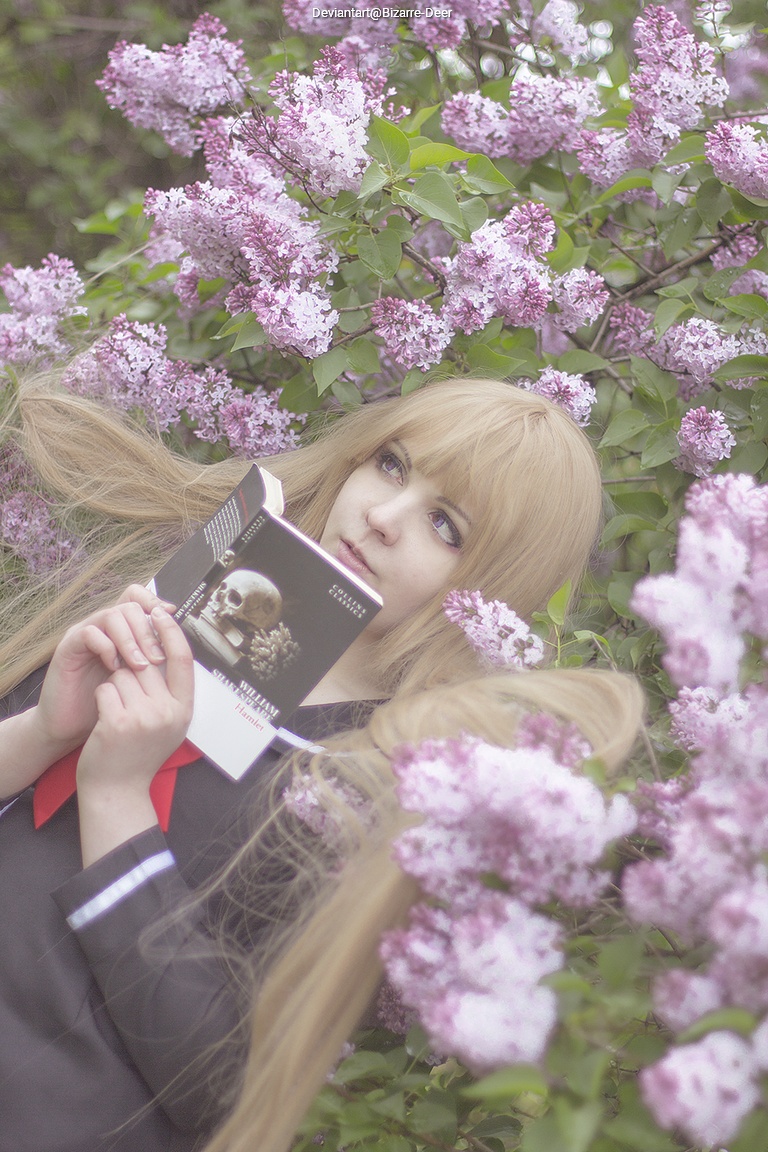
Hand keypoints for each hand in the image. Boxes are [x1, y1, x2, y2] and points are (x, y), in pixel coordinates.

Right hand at [35, 585, 176, 757]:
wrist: (74, 727)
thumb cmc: (110, 705)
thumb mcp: (140, 682)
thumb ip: (156, 661)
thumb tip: (182, 649)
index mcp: (122, 630)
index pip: (137, 596)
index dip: (154, 601)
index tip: (170, 618)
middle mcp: (103, 626)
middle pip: (130, 605)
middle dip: (149, 631)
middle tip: (157, 659)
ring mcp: (84, 633)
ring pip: (112, 615)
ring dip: (131, 640)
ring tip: (140, 665)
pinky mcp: (68, 647)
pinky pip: (89, 633)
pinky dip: (107, 648)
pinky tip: (115, 668)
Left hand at [76, 607, 194, 864]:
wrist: (117, 791)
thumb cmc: (139, 752)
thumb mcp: (167, 723)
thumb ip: (170, 690)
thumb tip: (164, 646)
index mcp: (184, 710)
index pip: (183, 658)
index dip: (171, 631)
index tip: (158, 612)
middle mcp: (169, 712)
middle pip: (146, 662)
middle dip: (130, 668)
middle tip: (125, 691)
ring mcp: (144, 718)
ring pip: (123, 674)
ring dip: (114, 685)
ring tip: (117, 712)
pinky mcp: (118, 723)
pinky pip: (105, 689)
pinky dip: (101, 699)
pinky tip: (105, 719)